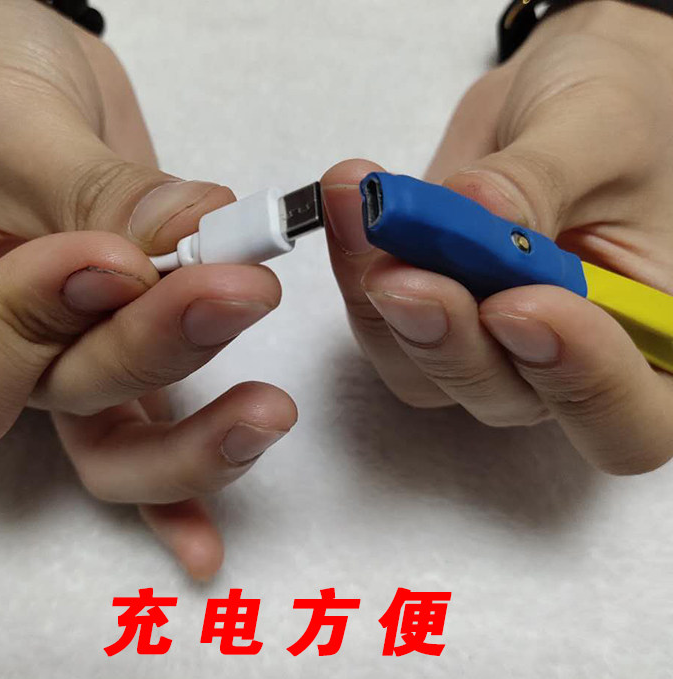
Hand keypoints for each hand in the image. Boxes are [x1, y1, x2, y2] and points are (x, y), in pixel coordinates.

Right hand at [0, 0, 295, 578]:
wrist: (11, 71)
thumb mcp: (17, 128)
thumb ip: (101, 200)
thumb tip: (194, 241)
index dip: (40, 324)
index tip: (108, 254)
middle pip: (71, 398)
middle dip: (157, 350)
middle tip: (234, 289)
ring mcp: (66, 368)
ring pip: (122, 443)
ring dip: (197, 438)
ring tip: (269, 408)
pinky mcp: (130, 360)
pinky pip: (156, 431)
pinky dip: (188, 479)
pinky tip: (214, 543)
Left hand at [322, 1, 671, 473]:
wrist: (553, 101)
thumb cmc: (608, 112)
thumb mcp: (596, 127)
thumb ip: (541, 180)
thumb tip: (477, 213)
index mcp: (650, 331)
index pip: (627, 412)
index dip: (577, 380)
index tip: (518, 304)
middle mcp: (566, 357)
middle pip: (506, 399)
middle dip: (448, 343)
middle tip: (405, 276)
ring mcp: (489, 342)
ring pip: (423, 371)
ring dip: (382, 303)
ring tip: (364, 210)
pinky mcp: (430, 315)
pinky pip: (380, 324)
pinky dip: (355, 270)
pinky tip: (350, 206)